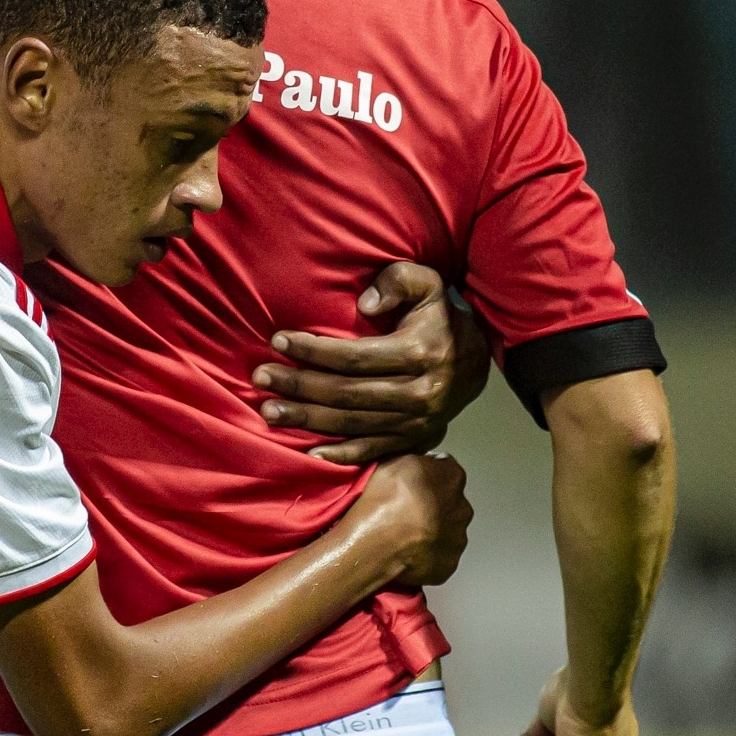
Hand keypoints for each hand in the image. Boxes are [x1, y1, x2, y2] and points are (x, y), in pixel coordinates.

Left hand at [252, 261, 493, 462]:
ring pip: (352, 423)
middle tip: (261, 377)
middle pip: (346, 393)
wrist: (475, 362)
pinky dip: (340, 454)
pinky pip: (372, 451)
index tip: (278, 340)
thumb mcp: (427, 285)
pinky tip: (309, 451)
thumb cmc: (439, 318)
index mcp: (420, 352)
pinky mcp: (413, 440)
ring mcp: (416, 422)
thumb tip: (364, 305)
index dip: (313, 351)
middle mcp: (419, 392)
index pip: (354, 356)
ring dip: (307, 419)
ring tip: (270, 411)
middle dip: (299, 385)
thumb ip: (398, 282)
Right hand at [342, 450, 472, 589]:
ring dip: (432, 531)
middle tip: (406, 512)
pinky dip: (428, 555)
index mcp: (452, 477)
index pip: (445, 469)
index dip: (426, 476)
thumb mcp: (395, 460)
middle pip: (450, 503)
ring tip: (404, 536)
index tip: (409, 484)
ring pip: (447, 532)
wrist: (377, 543)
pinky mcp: (449, 565)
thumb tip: (423, 464)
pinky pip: (439, 557)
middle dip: (433, 506)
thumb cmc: (384, 500)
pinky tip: (408, 553)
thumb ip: (417, 461)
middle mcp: (463, 507)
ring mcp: (458, 539)